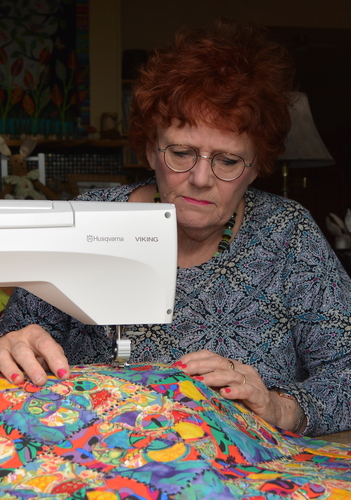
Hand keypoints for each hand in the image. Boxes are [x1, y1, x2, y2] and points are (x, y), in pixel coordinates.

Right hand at [0, 324, 69, 385]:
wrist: (8, 344)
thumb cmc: (31, 349)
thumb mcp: (43, 351)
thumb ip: (53, 360)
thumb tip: (63, 376)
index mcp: (36, 334)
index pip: (47, 344)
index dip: (56, 359)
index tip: (64, 374)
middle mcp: (20, 337)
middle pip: (27, 350)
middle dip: (34, 366)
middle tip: (42, 381)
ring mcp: (6, 346)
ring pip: (12, 356)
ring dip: (16, 370)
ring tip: (21, 380)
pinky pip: (0, 363)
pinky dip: (6, 372)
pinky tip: (13, 380)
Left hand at [174, 350, 296, 430]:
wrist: (273, 412)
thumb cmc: (245, 402)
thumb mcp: (224, 391)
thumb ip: (209, 385)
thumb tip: (183, 384)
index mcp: (230, 366)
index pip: (210, 355)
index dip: (194, 358)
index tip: (178, 364)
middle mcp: (240, 369)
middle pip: (218, 362)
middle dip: (198, 365)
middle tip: (183, 370)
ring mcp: (251, 380)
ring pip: (230, 374)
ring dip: (213, 377)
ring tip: (200, 380)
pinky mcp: (259, 395)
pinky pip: (246, 390)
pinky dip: (235, 391)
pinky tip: (225, 393)